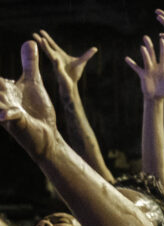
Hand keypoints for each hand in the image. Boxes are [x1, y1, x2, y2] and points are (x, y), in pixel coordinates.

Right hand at [0, 42, 58, 157]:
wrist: (47, 134)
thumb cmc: (37, 110)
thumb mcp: (33, 83)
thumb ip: (29, 64)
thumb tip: (30, 42)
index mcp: (4, 88)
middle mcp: (2, 99)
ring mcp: (8, 111)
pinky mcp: (17, 123)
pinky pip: (9, 118)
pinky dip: (5, 115)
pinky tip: (3, 115)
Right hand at [32, 30, 96, 89]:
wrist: (72, 85)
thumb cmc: (74, 73)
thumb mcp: (81, 62)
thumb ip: (87, 55)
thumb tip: (95, 49)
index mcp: (59, 55)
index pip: (52, 45)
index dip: (47, 38)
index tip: (41, 31)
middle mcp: (56, 59)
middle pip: (47, 48)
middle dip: (42, 41)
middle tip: (34, 34)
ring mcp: (56, 65)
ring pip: (50, 55)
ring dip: (46, 48)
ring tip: (41, 41)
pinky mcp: (60, 72)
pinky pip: (58, 67)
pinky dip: (57, 63)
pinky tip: (56, 59)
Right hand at [125, 35, 163, 100]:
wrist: (156, 97)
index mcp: (162, 67)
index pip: (163, 56)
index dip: (163, 48)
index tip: (162, 39)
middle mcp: (155, 66)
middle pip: (152, 54)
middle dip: (150, 46)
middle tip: (146, 37)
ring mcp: (148, 70)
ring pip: (146, 60)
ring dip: (144, 54)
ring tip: (142, 47)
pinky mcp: (143, 75)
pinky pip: (136, 68)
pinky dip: (132, 64)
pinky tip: (126, 58)